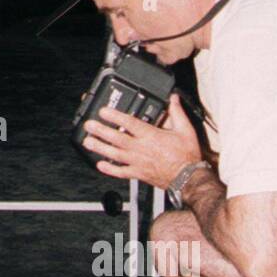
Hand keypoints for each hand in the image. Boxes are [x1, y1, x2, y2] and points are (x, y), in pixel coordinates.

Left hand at [82, 92, 201, 188]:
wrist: (189, 178)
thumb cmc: (187, 155)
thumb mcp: (186, 130)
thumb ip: (177, 113)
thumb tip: (173, 98)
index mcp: (151, 136)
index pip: (130, 124)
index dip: (115, 116)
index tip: (103, 111)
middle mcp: (141, 149)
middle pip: (117, 139)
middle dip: (101, 131)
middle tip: (89, 125)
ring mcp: (138, 162)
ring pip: (115, 155)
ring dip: (100, 148)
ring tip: (88, 142)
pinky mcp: (138, 174)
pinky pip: (121, 172)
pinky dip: (109, 169)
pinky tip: (99, 165)